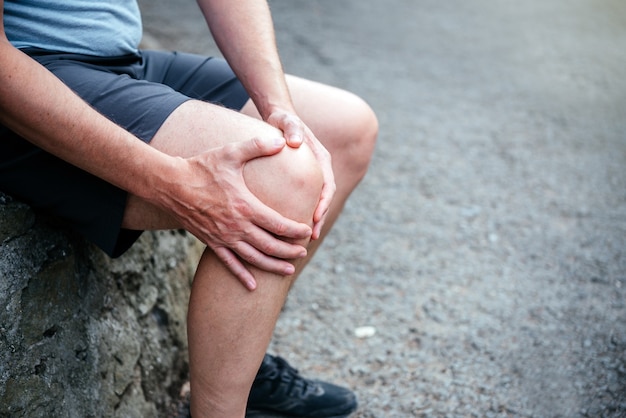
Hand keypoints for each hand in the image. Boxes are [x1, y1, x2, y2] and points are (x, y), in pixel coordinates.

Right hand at [164, 136, 311, 290]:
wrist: (170, 184)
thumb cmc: (201, 167)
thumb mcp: (230, 153)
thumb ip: (257, 145)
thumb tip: (280, 139)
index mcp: (245, 207)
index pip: (278, 225)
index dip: (296, 230)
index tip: (307, 231)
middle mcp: (236, 227)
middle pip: (270, 246)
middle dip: (290, 252)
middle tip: (303, 252)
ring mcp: (223, 237)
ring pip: (254, 259)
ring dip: (273, 266)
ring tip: (289, 270)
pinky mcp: (211, 242)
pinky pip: (229, 264)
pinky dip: (242, 275)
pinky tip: (253, 286)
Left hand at [266, 109, 335, 239]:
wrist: (279, 117)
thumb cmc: (282, 119)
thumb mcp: (286, 120)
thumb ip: (291, 128)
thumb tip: (296, 142)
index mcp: (321, 158)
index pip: (327, 184)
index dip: (323, 202)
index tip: (315, 216)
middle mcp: (320, 169)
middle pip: (325, 198)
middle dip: (320, 217)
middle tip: (312, 236)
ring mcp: (313, 175)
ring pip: (317, 201)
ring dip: (314, 220)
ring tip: (306, 238)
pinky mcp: (302, 180)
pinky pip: (306, 199)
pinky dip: (303, 213)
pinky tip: (292, 227)